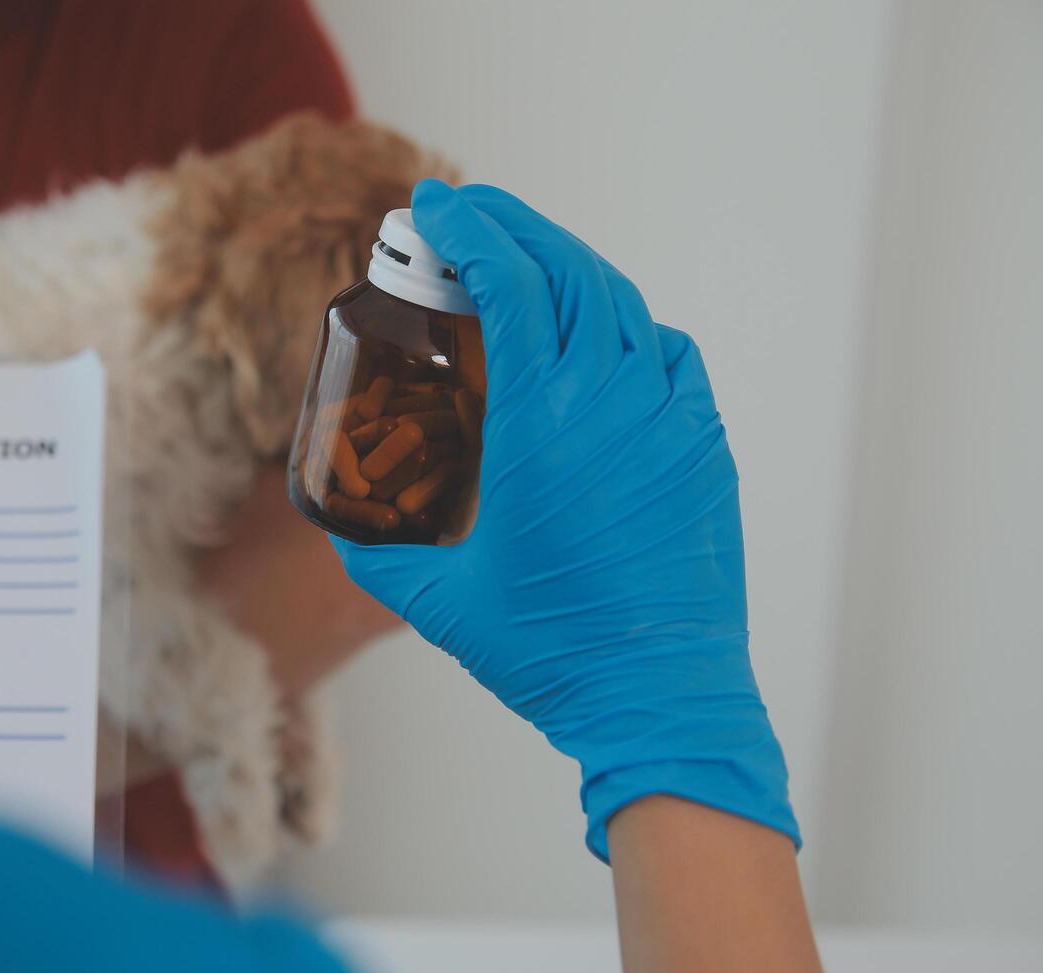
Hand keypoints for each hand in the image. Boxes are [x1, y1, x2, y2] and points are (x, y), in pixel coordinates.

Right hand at [332, 181, 797, 859]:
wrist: (660, 698)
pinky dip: (628, 326)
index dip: (470, 230)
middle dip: (513, 226)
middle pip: (566, 271)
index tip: (435, 204)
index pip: (511, 284)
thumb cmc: (551, 652)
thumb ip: (378, 561)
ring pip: (621, 304)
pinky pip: (669, 356)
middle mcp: (612, 402)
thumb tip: (339, 533)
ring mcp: (668, 420)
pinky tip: (601, 336)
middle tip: (469, 212)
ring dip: (566, 267)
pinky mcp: (703, 448)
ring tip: (524, 260)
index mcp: (541, 423)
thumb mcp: (443, 605)